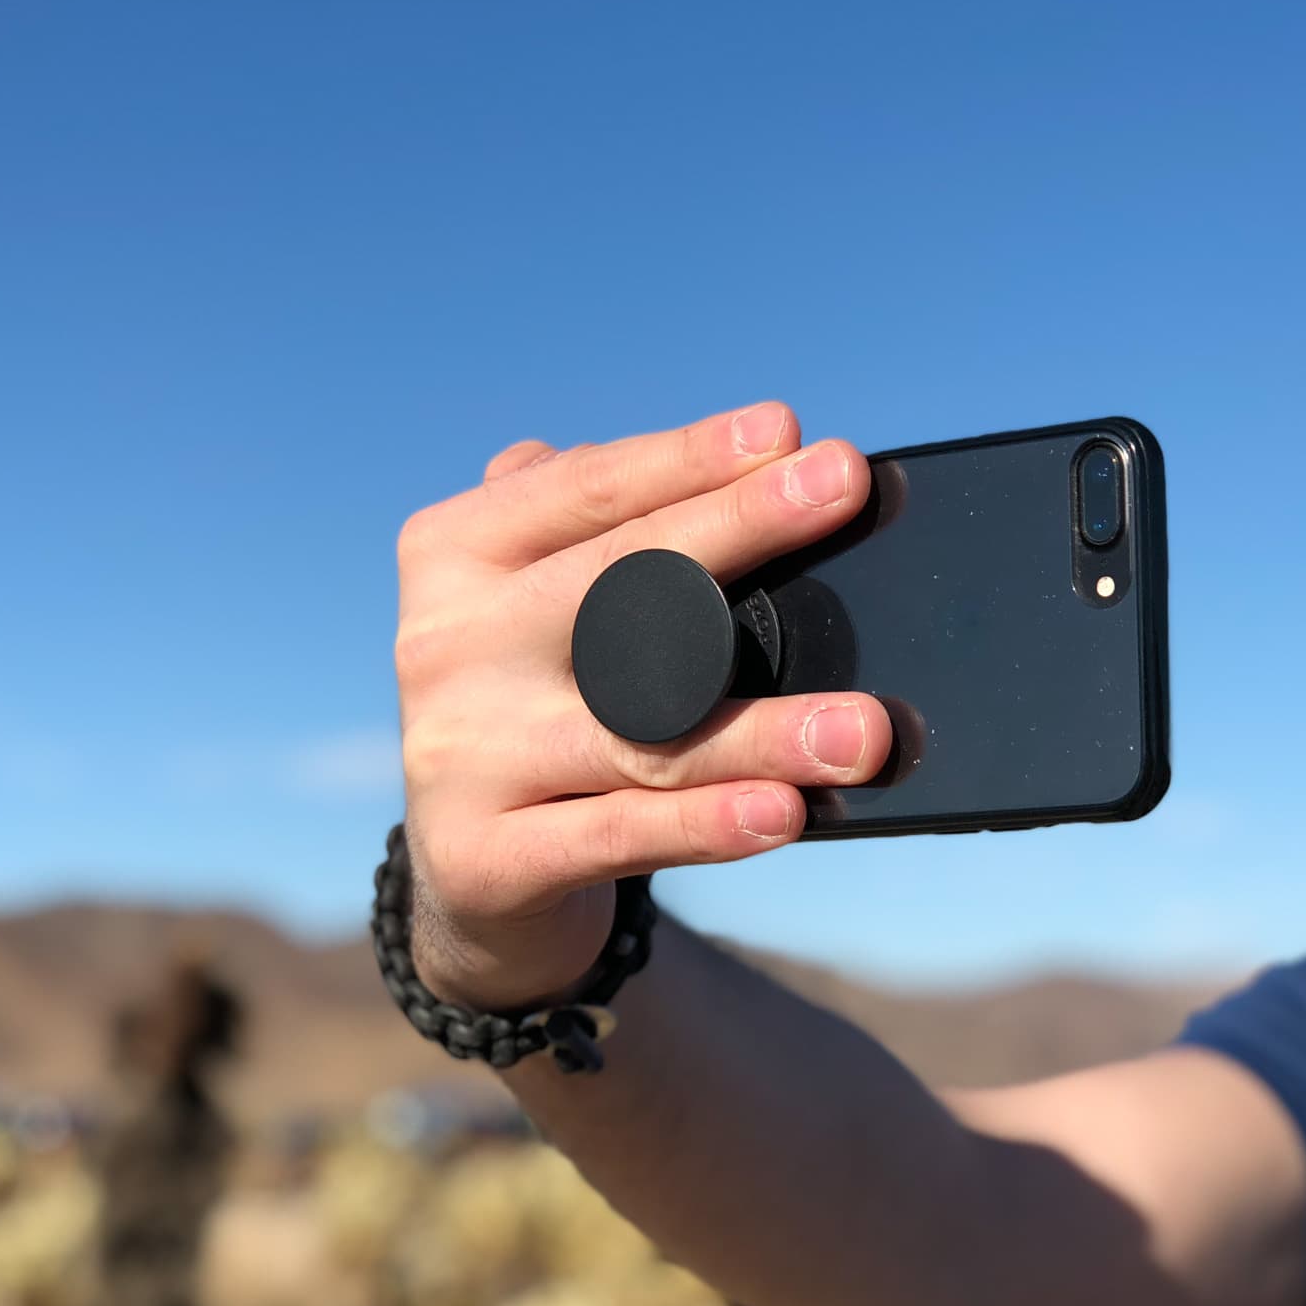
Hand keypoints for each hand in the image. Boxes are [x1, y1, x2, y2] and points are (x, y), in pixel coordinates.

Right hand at [394, 402, 892, 1010]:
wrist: (474, 874)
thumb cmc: (544, 707)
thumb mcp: (548, 610)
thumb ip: (610, 535)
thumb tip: (751, 465)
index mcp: (456, 555)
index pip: (589, 492)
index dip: (691, 457)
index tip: (791, 431)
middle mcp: (443, 645)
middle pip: (613, 583)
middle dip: (738, 527)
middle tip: (838, 486)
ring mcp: (457, 756)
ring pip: (638, 733)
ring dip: (762, 730)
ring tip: (863, 728)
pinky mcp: (482, 860)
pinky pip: (618, 836)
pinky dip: (706, 825)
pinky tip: (783, 812)